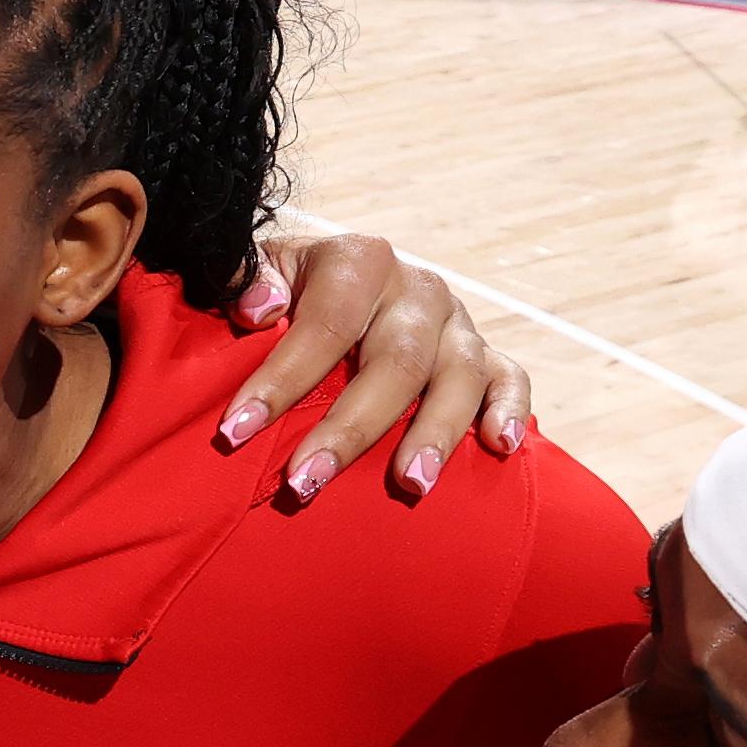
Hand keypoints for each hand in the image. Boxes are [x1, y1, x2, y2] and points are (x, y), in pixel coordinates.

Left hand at [214, 226, 533, 501]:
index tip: (236, 431)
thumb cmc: (287, 288)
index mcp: (359, 262)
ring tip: (409, 485)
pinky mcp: (484, 354)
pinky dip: (511, 410)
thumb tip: (261, 308)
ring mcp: (456, 323)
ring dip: (435, 433)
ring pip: (459, 376)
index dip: (280, 379)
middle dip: (350, 429)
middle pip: (396, 361)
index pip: (324, 324)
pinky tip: (499, 448)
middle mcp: (416, 290)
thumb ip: (245, 280)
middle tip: (305, 482)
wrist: (340, 277)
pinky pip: (510, 379)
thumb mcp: (259, 270)